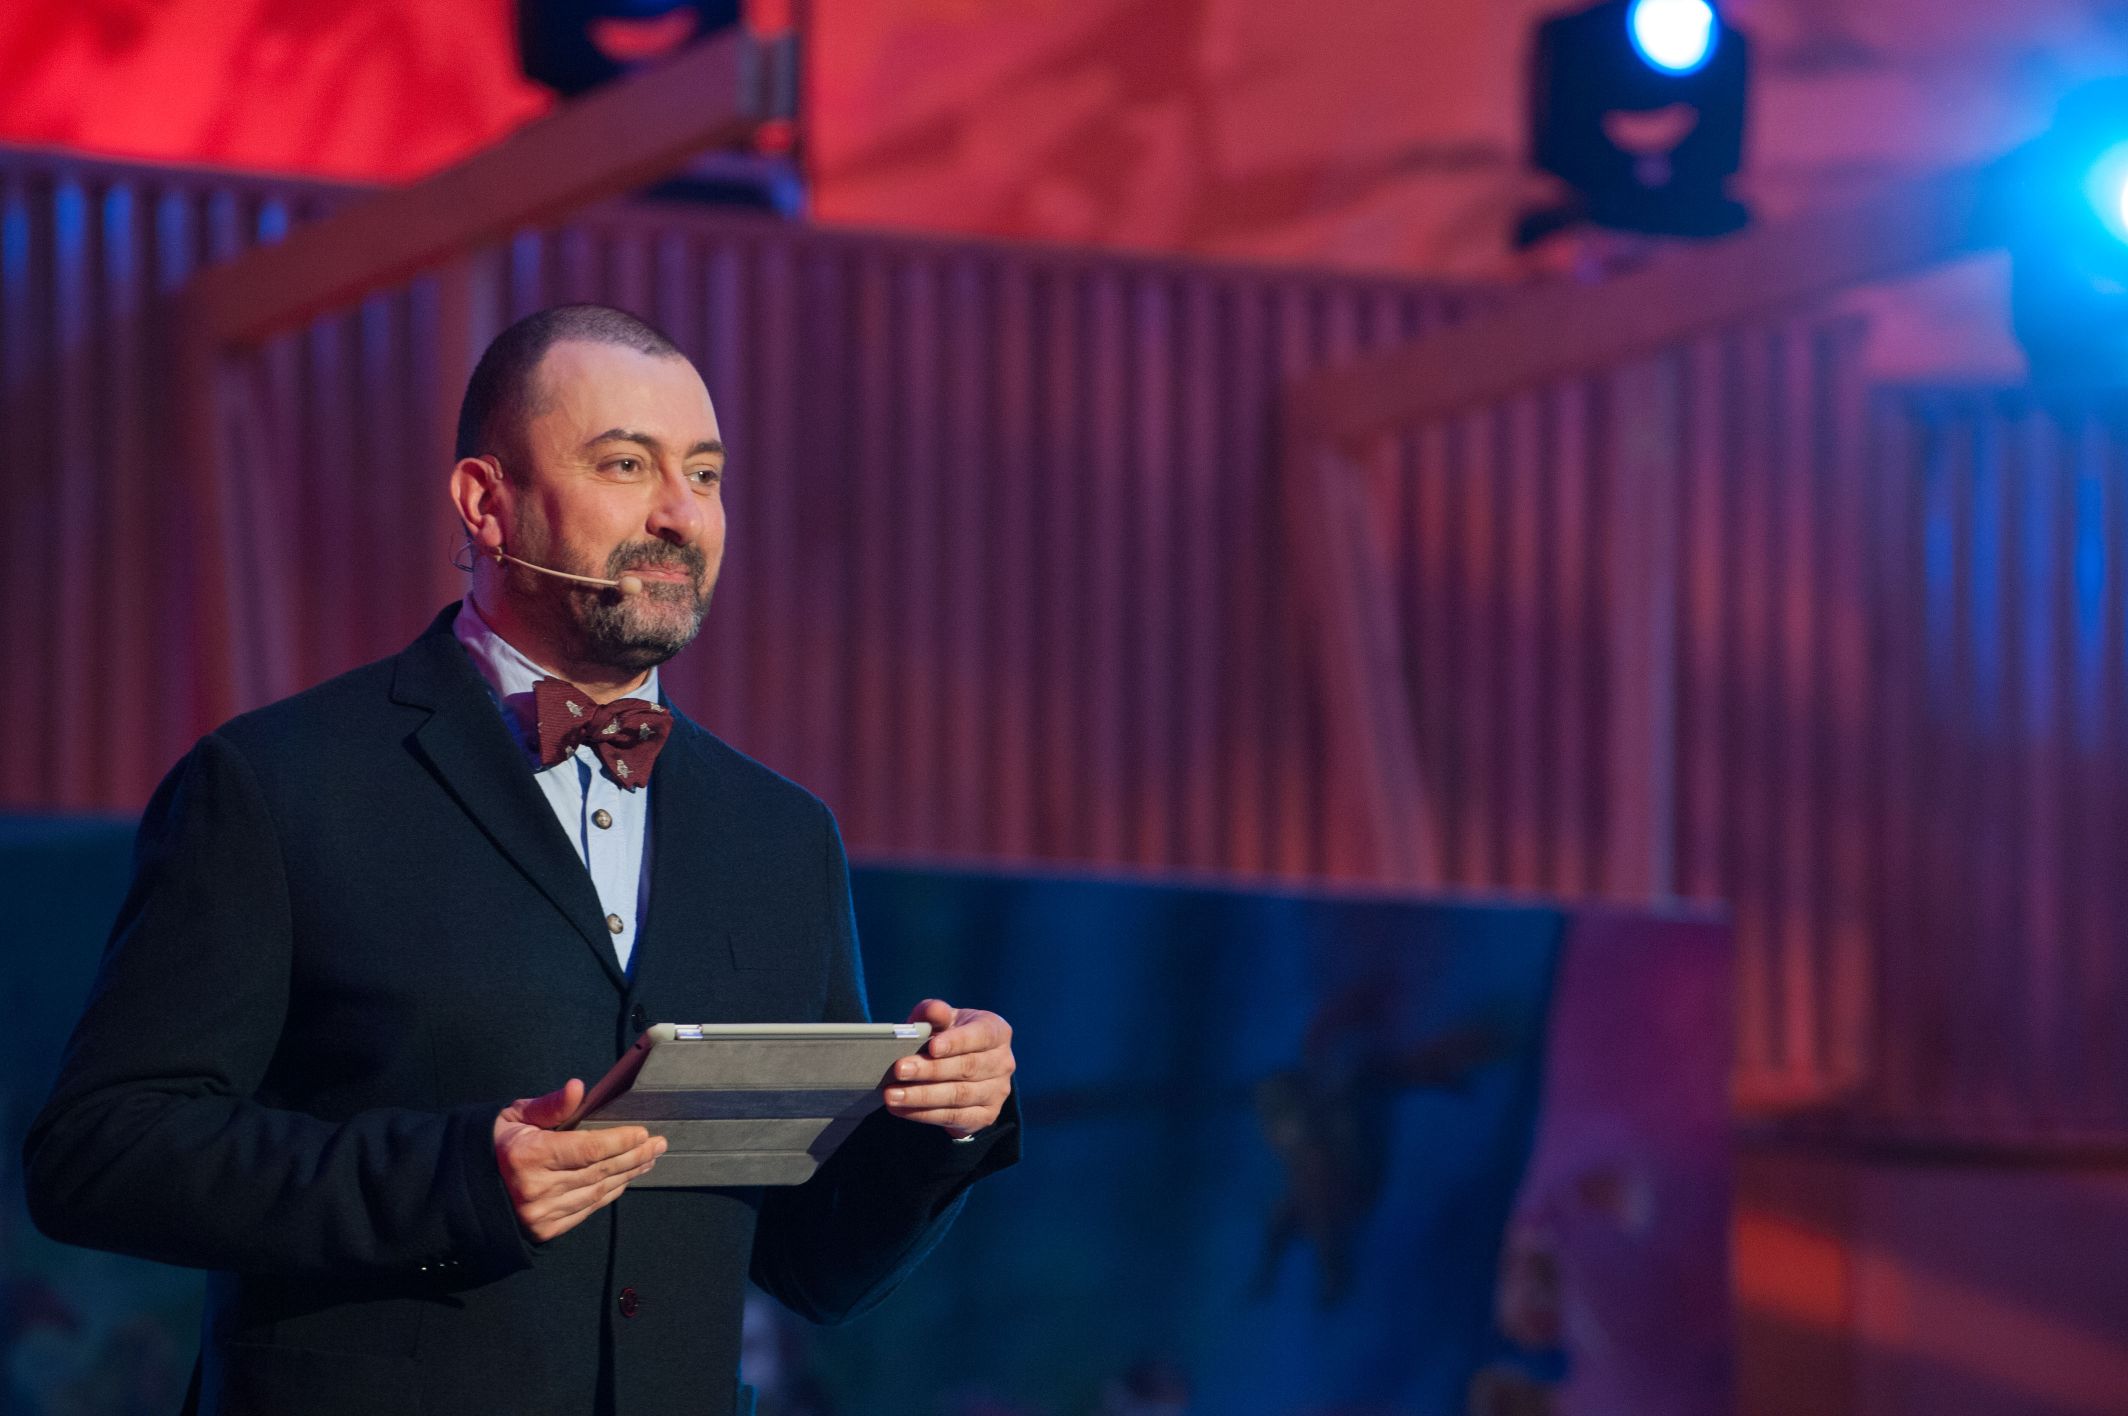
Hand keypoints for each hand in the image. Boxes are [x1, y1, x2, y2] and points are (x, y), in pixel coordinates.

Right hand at [493, 1079, 665, 1241]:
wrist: (465, 1187)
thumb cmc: (494, 1144)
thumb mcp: (515, 1115)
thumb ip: (550, 1105)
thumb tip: (578, 1087)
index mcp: (529, 1156)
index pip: (589, 1149)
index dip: (621, 1141)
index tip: (643, 1133)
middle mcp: (536, 1188)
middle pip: (599, 1171)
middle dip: (634, 1156)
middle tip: (659, 1145)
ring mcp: (540, 1214)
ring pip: (597, 1193)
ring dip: (627, 1175)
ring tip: (648, 1160)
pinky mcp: (545, 1230)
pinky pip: (586, 1211)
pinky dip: (608, 1195)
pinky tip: (623, 1181)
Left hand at [884, 999, 1015, 1138]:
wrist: (960, 1069)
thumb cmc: (948, 1037)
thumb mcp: (943, 1020)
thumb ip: (936, 1012)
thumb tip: (934, 1011)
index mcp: (997, 1032)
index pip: (980, 1036)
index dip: (956, 1042)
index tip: (932, 1048)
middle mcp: (1003, 1062)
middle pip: (967, 1068)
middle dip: (930, 1070)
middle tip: (899, 1070)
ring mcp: (997, 1092)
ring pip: (958, 1096)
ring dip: (922, 1096)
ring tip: (892, 1095)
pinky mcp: (985, 1116)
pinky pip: (954, 1117)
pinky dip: (924, 1114)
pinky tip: (901, 1109)